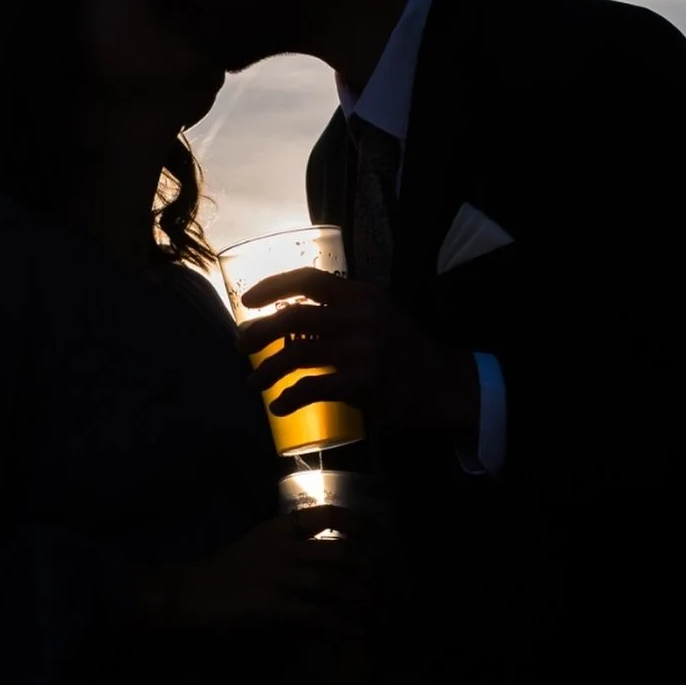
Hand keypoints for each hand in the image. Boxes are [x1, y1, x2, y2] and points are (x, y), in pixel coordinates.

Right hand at [131, 507, 378, 638]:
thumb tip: (322, 557)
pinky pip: (318, 615)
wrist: (189, 592)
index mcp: (278, 529)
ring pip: (333, 584)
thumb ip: (286, 546)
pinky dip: (340, 625)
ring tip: (377, 611)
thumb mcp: (256, 545)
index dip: (355, 521)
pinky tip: (355, 633)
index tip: (377, 531)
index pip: (324, 514)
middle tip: (385, 584)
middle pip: (339, 554)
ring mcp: (280, 577)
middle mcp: (284, 548)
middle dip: (367, 571)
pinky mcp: (275, 606)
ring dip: (360, 599)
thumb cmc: (222, 571)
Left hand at [238, 268, 478, 434]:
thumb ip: (343, 310)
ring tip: (254, 382)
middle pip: (293, 316)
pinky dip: (289, 398)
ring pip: (296, 353)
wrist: (444, 384)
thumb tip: (290, 314)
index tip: (247, 300)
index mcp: (361, 294)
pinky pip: (311, 388)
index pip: (308, 278)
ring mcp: (361, 349)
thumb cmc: (404, 351)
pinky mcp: (362, 382)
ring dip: (267, 370)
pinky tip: (279, 406)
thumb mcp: (379, 314)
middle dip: (258, 332)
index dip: (272, 286)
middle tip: (242, 346)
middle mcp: (359, 316)